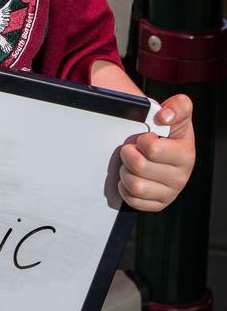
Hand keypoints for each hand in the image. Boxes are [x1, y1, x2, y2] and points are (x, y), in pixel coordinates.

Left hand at [118, 95, 194, 211]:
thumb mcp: (177, 112)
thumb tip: (165, 117)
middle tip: (132, 149)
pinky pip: (134, 201)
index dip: (142, 141)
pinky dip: (126, 188)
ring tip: (130, 164)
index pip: (152, 149)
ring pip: (135, 186)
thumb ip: (178, 106)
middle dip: (129, 154)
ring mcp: (169, 193)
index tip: (144, 137)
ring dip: (126, 172)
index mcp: (185, 154)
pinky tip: (131, 177)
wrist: (164, 144)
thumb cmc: (168, 130)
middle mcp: (180, 177)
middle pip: (139, 167)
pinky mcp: (158, 204)